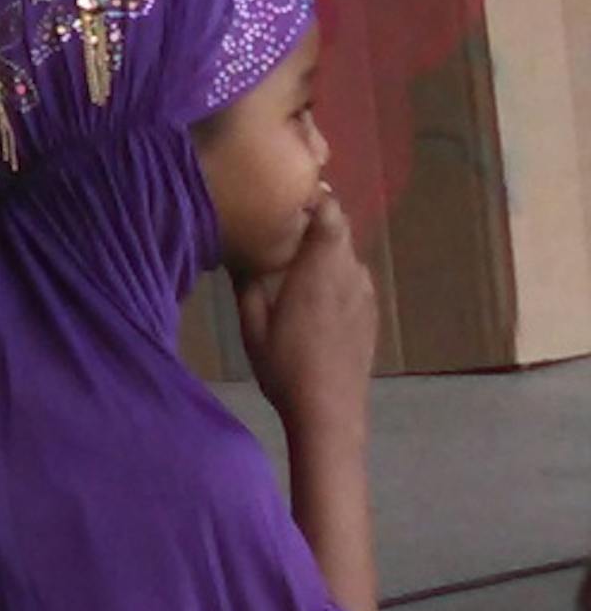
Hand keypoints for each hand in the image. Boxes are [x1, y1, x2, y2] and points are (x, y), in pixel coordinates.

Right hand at [236, 190, 375, 431]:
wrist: (330, 410)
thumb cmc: (286, 368)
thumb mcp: (252, 328)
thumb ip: (247, 286)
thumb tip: (238, 256)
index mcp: (320, 266)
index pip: (329, 210)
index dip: (314, 199)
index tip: (291, 200)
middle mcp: (349, 270)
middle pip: (341, 228)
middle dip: (318, 224)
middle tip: (290, 231)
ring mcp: (365, 291)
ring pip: (348, 255)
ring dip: (328, 253)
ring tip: (303, 267)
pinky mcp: (372, 312)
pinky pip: (355, 280)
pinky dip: (339, 277)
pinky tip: (321, 300)